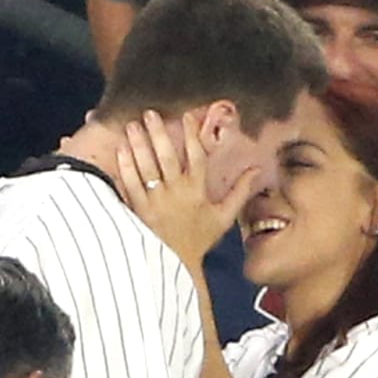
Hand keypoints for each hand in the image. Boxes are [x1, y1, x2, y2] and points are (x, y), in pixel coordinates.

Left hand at [114, 109, 257, 265]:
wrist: (176, 264)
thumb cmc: (200, 239)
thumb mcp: (224, 216)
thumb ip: (240, 191)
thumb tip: (257, 169)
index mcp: (197, 191)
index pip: (196, 156)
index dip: (192, 135)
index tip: (187, 115)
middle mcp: (176, 192)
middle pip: (167, 157)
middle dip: (159, 133)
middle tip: (150, 113)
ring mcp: (155, 200)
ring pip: (146, 167)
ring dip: (139, 144)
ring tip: (132, 125)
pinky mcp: (139, 209)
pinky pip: (130, 184)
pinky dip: (124, 166)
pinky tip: (120, 150)